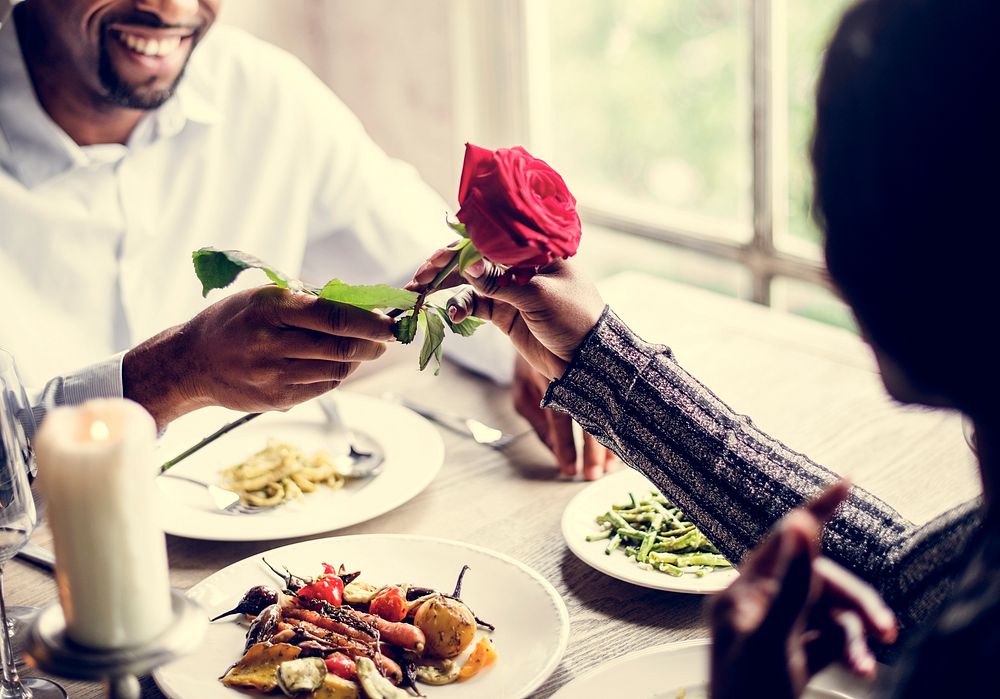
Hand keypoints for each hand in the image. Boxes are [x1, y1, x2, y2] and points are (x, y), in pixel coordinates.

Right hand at [123, 286, 393, 429]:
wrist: (191, 363)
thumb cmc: (234, 321)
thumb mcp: (264, 296)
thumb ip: (309, 299)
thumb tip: (361, 302)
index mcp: (271, 309)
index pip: (334, 316)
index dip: (370, 321)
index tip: (392, 323)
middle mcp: (271, 344)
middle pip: (341, 346)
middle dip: (372, 343)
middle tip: (386, 338)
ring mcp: (273, 376)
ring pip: (336, 370)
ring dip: (358, 360)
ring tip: (364, 349)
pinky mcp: (277, 399)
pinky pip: (323, 387)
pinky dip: (339, 375)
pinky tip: (340, 364)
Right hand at [408, 250, 604, 379]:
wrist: (587, 359)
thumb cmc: (574, 318)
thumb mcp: (538, 296)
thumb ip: (500, 282)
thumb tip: (467, 265)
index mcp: (534, 251)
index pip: (490, 239)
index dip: (459, 247)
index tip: (435, 260)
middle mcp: (519, 265)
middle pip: (474, 259)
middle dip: (444, 268)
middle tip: (418, 279)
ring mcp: (510, 289)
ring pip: (470, 282)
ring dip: (447, 289)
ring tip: (423, 298)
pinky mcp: (504, 312)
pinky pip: (475, 305)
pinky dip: (460, 308)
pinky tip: (452, 315)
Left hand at [512, 355, 615, 478]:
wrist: (539, 322)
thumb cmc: (530, 362)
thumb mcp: (522, 390)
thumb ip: (536, 420)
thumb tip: (552, 449)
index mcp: (549, 379)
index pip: (560, 418)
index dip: (565, 446)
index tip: (569, 469)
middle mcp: (571, 373)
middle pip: (586, 415)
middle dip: (591, 449)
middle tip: (595, 474)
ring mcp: (586, 367)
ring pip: (602, 406)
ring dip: (607, 438)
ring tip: (613, 464)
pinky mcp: (598, 365)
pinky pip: (610, 395)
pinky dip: (617, 419)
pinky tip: (624, 437)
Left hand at [709, 481, 897, 698]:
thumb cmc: (749, 697)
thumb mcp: (772, 638)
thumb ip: (789, 582)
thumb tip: (800, 522)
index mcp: (743, 593)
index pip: (783, 540)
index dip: (815, 511)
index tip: (846, 484)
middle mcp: (756, 607)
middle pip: (816, 582)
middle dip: (855, 602)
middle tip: (886, 629)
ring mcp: (773, 632)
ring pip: (826, 613)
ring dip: (854, 634)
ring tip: (872, 663)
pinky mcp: (789, 657)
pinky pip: (826, 640)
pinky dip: (848, 650)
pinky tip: (863, 669)